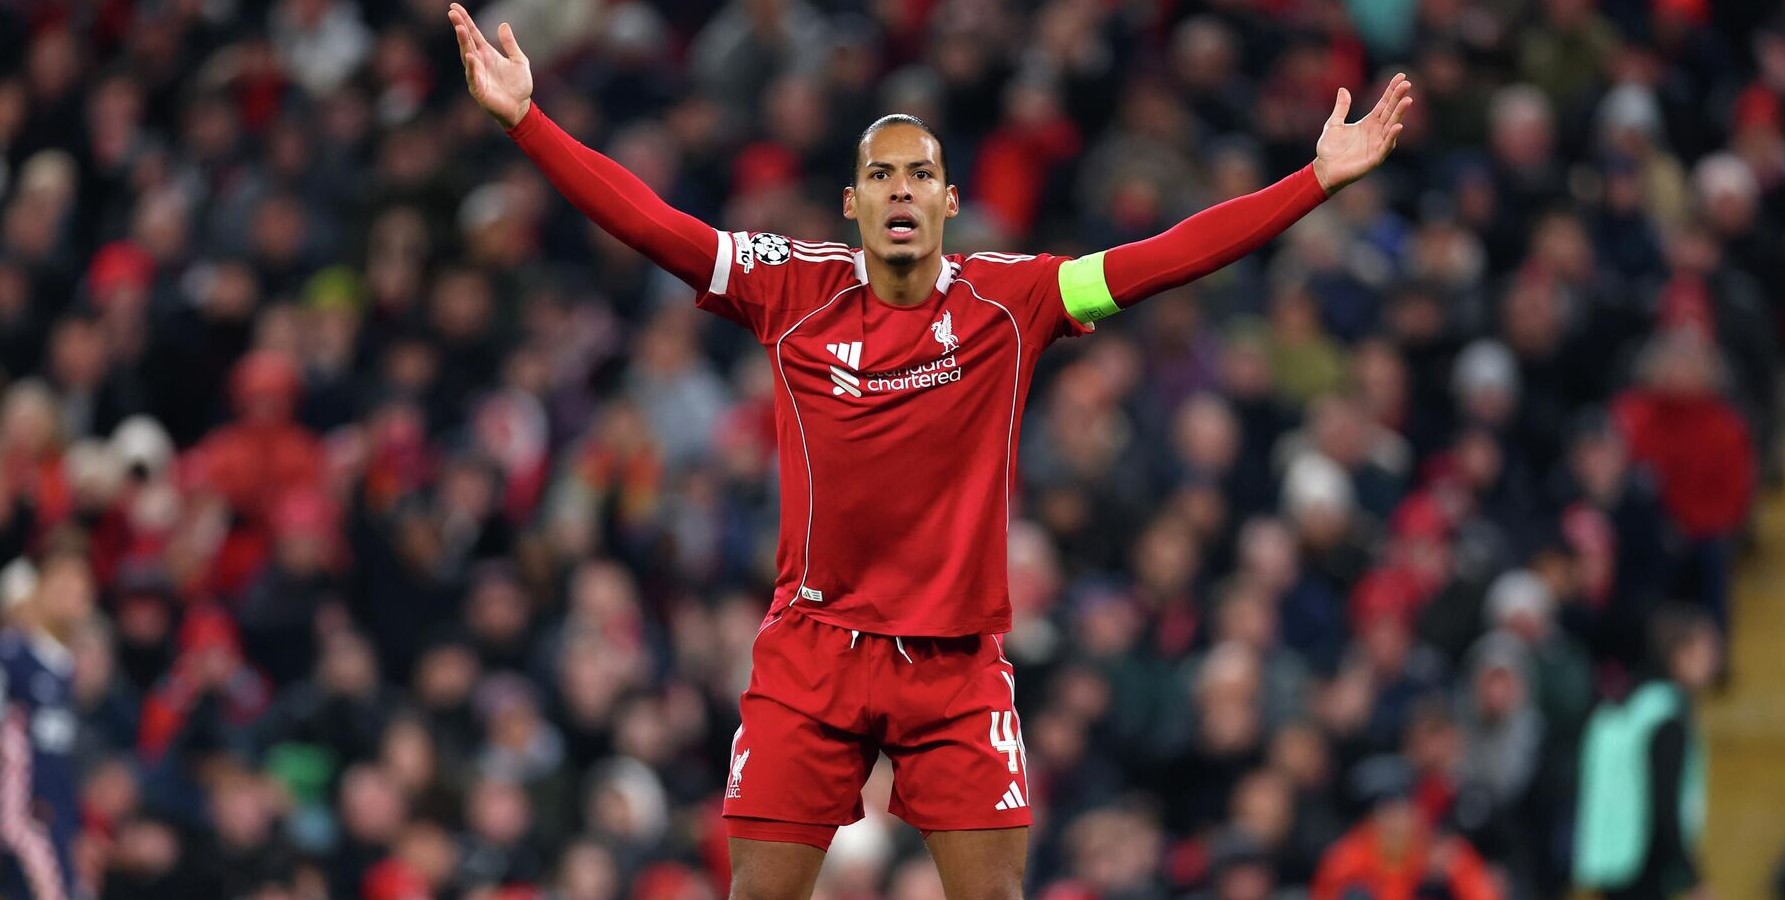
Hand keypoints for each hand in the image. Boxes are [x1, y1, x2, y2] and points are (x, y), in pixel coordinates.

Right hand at [449, 2, 532, 128]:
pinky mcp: (478, 89)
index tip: (455, 7)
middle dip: (460, 27)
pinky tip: (470, 56)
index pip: (473, 34)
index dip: (465, 20)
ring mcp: (477, 75)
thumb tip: (503, 24)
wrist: (521, 108)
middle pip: (466, 41)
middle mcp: (479, 62)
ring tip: (460, 29)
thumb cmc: (519, 86)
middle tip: (452, 13)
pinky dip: (472, 67)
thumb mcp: (519, 60)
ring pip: (467, 56)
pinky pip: (473, 77)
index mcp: (487, 54)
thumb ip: (510, 44)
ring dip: (463, 42)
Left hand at [1312, 72, 1412, 193]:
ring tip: (1407, 101)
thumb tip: (1343, 89)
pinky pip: (1386, 146)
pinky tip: (1397, 126)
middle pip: (1391, 112)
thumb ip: (1341, 108)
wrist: (1324, 170)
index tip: (1401, 77)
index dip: (1392, 91)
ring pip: (1392, 126)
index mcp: (1369, 123)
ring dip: (1400, 114)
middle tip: (1407, 84)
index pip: (1384, 104)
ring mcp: (1377, 144)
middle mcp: (1377, 132)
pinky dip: (1392, 137)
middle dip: (1399, 98)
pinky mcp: (1374, 158)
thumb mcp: (1333, 124)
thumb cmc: (1330, 149)